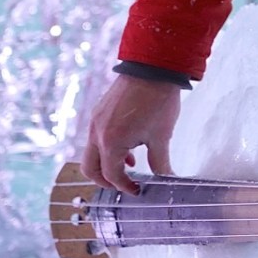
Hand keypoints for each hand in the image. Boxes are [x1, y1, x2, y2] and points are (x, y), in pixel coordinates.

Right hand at [81, 74, 181, 194]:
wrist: (154, 67)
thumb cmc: (158, 100)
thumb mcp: (161, 136)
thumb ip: (160, 162)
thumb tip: (167, 179)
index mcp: (111, 142)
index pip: (112, 176)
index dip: (125, 186)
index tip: (137, 190)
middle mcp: (97, 132)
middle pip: (90, 168)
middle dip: (106, 181)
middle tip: (125, 184)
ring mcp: (96, 120)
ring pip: (92, 152)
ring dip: (107, 162)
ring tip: (132, 163)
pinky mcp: (99, 110)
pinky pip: (96, 136)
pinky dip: (107, 147)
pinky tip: (129, 144)